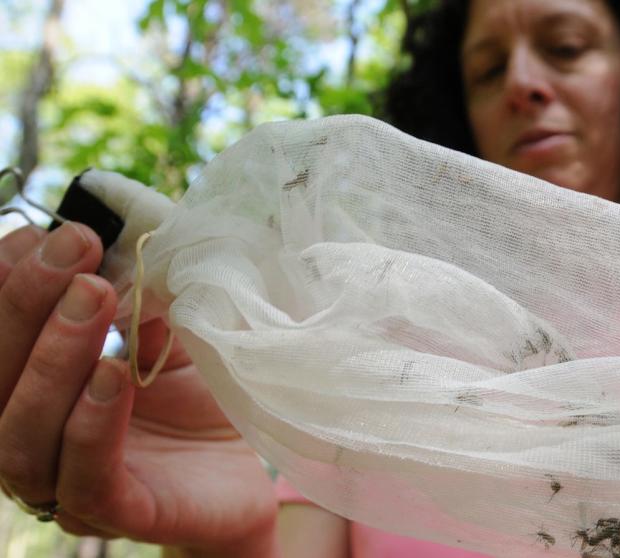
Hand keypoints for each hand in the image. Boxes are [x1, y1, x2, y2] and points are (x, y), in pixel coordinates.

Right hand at [0, 223, 277, 556]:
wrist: (262, 451)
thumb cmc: (205, 382)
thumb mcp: (171, 322)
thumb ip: (137, 287)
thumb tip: (108, 229)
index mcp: (37, 382)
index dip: (9, 279)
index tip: (55, 230)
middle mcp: (38, 434)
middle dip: (27, 302)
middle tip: (76, 247)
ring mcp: (71, 482)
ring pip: (20, 436)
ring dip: (54, 359)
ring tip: (95, 299)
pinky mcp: (124, 513)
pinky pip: (84, 480)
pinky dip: (91, 425)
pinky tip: (114, 376)